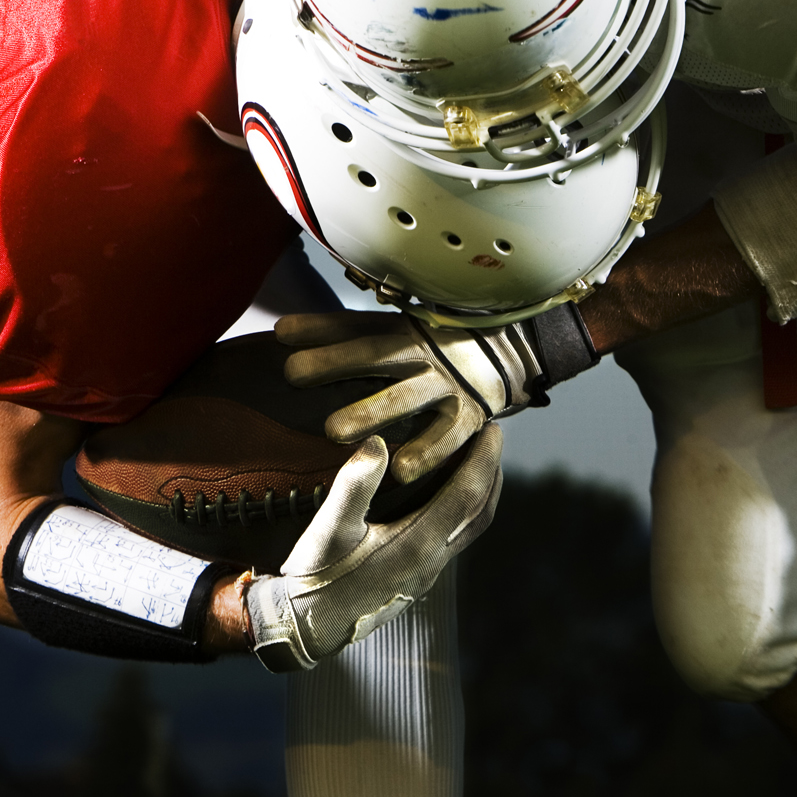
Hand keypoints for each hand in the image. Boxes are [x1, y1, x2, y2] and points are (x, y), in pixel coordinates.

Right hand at [243, 425, 502, 670]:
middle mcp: (432, 560)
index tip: (492, 429)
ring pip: (470, 528)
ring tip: (477, 461)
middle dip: (490, 473)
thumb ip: (354, 486)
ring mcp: (427, 572)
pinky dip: (463, 510)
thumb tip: (378, 442)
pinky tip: (447, 496)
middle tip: (492, 437)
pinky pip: (455, 537)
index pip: (467, 495)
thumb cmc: (316, 577)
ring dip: (480, 493)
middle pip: (479, 512)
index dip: (483, 459)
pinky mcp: (417, 578)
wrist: (307, 629)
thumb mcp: (328, 529)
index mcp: (418, 545)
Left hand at [278, 311, 541, 484]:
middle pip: (375, 354)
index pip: (356, 325)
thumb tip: (281, 332)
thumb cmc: (437, 346)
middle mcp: (425, 352)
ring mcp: (449, 384)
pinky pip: (447, 437)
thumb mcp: (398, 330)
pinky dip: (426, 454)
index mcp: (404, 329)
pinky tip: (400, 471)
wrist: (514, 352)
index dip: (321, 329)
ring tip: (332, 429)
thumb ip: (344, 334)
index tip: (281, 335)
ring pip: (405, 397)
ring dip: (370, 411)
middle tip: (293, 374)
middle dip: (335, 363)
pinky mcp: (471, 417)